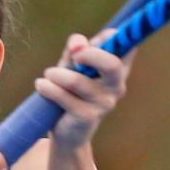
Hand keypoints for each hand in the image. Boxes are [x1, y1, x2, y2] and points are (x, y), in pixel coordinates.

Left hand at [34, 29, 134, 148]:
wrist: (68, 132)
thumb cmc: (72, 92)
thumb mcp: (73, 66)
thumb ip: (76, 49)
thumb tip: (77, 45)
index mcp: (118, 70)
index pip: (128, 46)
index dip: (111, 37)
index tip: (90, 40)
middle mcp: (116, 86)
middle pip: (112, 64)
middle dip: (89, 54)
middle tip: (73, 56)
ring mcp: (104, 103)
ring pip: (77, 80)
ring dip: (56, 74)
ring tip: (48, 75)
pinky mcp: (87, 116)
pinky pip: (63, 96)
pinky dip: (48, 88)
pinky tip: (41, 85)